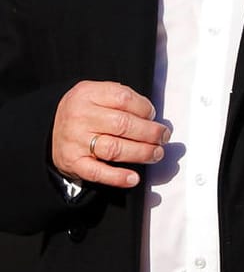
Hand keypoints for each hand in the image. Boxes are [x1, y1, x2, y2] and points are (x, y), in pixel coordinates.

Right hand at [53, 81, 168, 188]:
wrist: (52, 130)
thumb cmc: (84, 111)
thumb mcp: (97, 94)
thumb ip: (122, 99)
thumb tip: (152, 116)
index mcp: (87, 95)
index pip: (124, 98)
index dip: (145, 108)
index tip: (153, 116)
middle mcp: (80, 117)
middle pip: (123, 125)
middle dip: (150, 132)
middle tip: (163, 137)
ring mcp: (75, 141)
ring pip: (114, 149)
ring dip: (141, 153)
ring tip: (156, 154)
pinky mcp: (73, 162)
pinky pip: (97, 172)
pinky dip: (117, 177)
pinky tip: (133, 178)